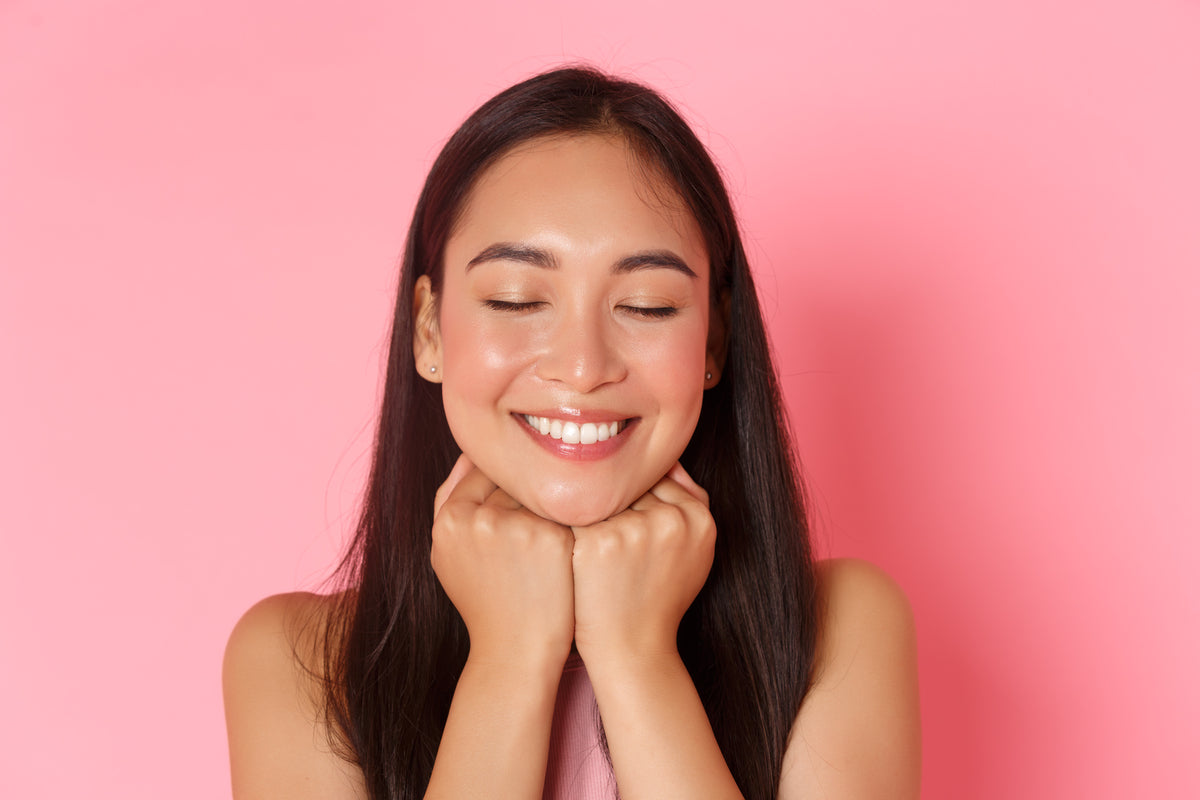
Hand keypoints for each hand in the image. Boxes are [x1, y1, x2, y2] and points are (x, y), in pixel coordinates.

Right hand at [431, 455, 575, 668]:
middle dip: (529, 486)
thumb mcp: (449, 553)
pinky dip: (574, 513)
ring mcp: (515, 527)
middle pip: (512, 477)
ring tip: (567, 512)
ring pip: (540, 488)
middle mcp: (477, 519)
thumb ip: (450, 501)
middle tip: (549, 498)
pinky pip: (565, 507)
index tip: (523, 494)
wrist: (515, 650)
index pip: (480, 471)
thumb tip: (469, 452)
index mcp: (449, 519)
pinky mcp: (550, 538)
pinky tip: (585, 524)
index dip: (504, 481)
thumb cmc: (485, 600)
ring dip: (553, 497)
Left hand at [570, 462, 715, 667]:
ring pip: (603, 493)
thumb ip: (688, 505)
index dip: (637, 496)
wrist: (632, 649)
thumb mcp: (691, 553)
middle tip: (594, 513)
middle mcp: (671, 520)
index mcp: (700, 520)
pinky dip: (563, 518)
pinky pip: (574, 510)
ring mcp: (634, 529)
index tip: (620, 512)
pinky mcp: (599, 541)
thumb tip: (668, 458)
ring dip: (587, 504)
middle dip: (614, 498)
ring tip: (569, 518)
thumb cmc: (657, 599)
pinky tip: (554, 531)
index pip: (662, 478)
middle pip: (632, 484)